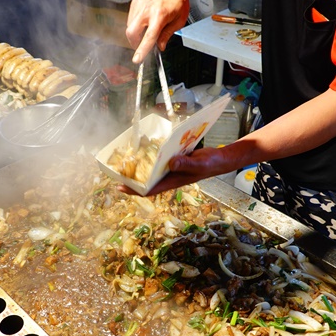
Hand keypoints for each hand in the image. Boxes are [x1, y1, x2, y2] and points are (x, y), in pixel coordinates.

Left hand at [118, 146, 232, 195]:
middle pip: (146, 181)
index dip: (134, 190)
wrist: (219, 159)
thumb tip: (170, 163)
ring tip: (126, 157)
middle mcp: (168, 177)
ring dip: (139, 166)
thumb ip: (185, 163)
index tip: (119, 187)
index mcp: (172, 182)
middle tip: (116, 170)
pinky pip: (158, 159)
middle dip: (131, 178)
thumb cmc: (209, 164)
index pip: (149, 190)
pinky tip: (144, 145)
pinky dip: (150, 154)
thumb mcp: (198, 163)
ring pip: (151, 170)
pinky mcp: (172, 160)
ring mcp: (170, 169)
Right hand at [125, 0, 190, 63]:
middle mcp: (147, 10)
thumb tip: (160, 47)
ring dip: (136, 34)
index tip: (137, 59)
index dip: (142, 50)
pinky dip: (135, 25)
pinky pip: (130, 20)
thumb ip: (167, 35)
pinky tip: (145, 21)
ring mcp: (139, 5)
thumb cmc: (178, 2)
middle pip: (131, 33)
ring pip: (129, 27)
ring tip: (148, 29)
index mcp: (160, 15)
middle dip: (134, 43)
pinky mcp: (135, 3)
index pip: (149, 37)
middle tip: (142, 45)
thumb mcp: (179, 21)